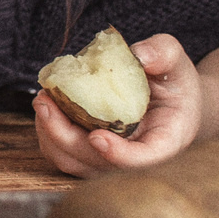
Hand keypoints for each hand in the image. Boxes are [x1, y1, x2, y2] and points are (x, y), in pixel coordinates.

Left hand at [33, 32, 203, 175]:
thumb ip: (162, 53)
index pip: (145, 159)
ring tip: (42, 101)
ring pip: (75, 163)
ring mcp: (112, 160)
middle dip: (66, 137)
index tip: (97, 137)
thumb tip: (139, 55)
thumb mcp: (175, 62)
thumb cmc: (173, 81)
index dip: (120, 155)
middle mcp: (137, 158)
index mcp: (167, 140)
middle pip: (99, 165)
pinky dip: (49, 134)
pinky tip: (46, 106)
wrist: (167, 99)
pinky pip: (64, 154)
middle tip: (45, 102)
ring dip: (51, 136)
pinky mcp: (91, 155)